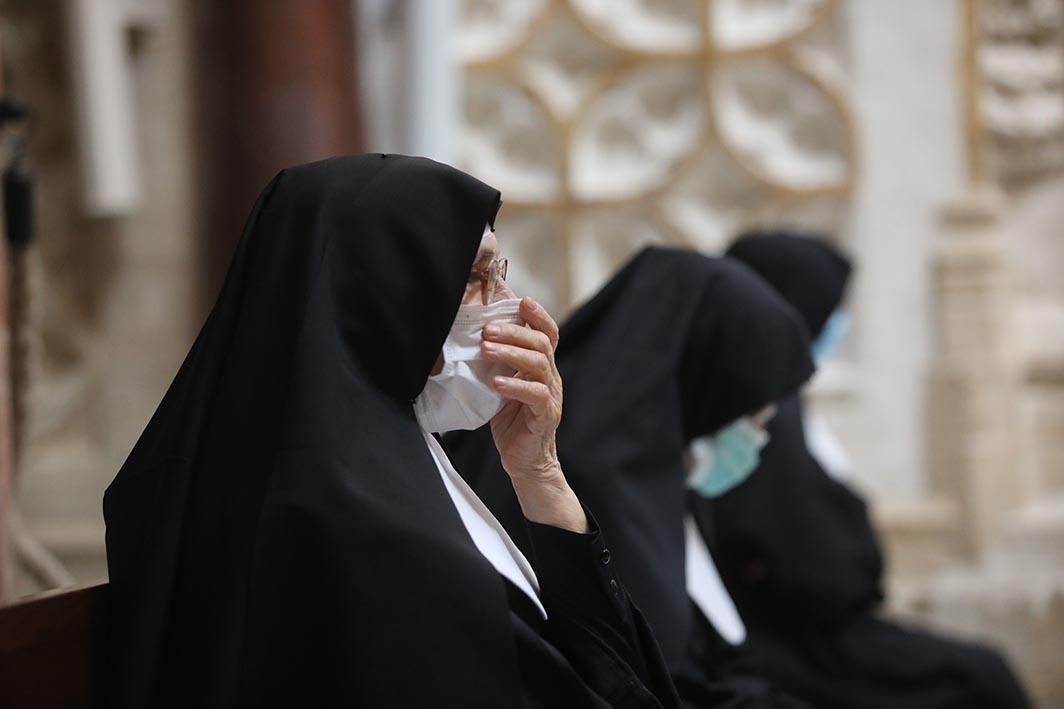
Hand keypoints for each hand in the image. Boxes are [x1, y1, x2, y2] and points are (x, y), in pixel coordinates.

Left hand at [481, 297, 586, 532]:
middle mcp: (550, 376)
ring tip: (486, 349)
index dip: (537, 314)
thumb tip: (474, 333)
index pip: (547, 332)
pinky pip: (535, 394)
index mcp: (542, 366)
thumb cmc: (510, 420)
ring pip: (539, 363)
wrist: (524, 461)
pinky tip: (496, 382)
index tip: (520, 300)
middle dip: (513, 331)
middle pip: (541, 343)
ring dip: (511, 353)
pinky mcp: (545, 415)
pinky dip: (515, 385)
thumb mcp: (501, 384)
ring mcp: (551, 395)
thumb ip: (496, 362)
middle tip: (487, 328)